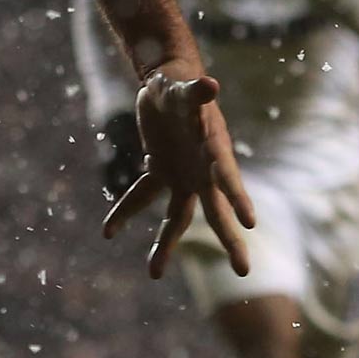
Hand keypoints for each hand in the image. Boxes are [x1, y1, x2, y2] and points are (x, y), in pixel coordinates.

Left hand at [103, 70, 256, 278]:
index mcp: (214, 150)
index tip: (250, 223)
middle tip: (243, 271)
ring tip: (154, 273)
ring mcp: (182, 175)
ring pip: (178, 217)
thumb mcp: (185, 86)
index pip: (227, 176)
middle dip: (229, 240)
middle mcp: (202, 170)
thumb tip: (210, 84)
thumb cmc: (182, 84)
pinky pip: (142, 196)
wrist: (167, 84)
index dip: (238, 197)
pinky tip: (108, 230)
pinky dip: (125, 212)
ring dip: (166, 244)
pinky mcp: (160, 171)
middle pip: (216, 210)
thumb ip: (196, 92)